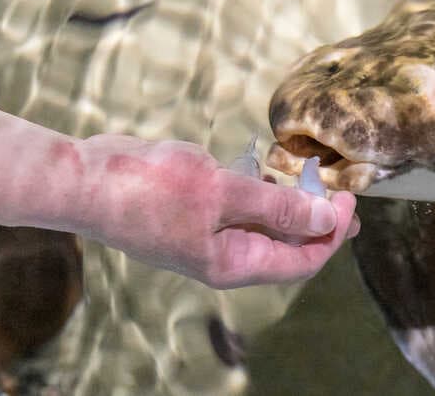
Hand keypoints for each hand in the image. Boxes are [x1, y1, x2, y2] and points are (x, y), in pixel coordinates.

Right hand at [74, 135, 359, 288]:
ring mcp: (206, 234)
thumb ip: (276, 205)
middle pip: (286, 245)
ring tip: (315, 180)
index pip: (301, 260)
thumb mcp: (222, 193)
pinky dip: (259, 192)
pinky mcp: (193, 212)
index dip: (331, 234)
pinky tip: (271, 171)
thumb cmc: (148, 189)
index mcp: (234, 263)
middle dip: (318, 221)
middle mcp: (224, 255)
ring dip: (290, 204)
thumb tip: (323, 218)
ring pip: (263, 225)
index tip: (350, 201)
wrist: (85, 179)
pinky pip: (239, 208)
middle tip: (345, 195)